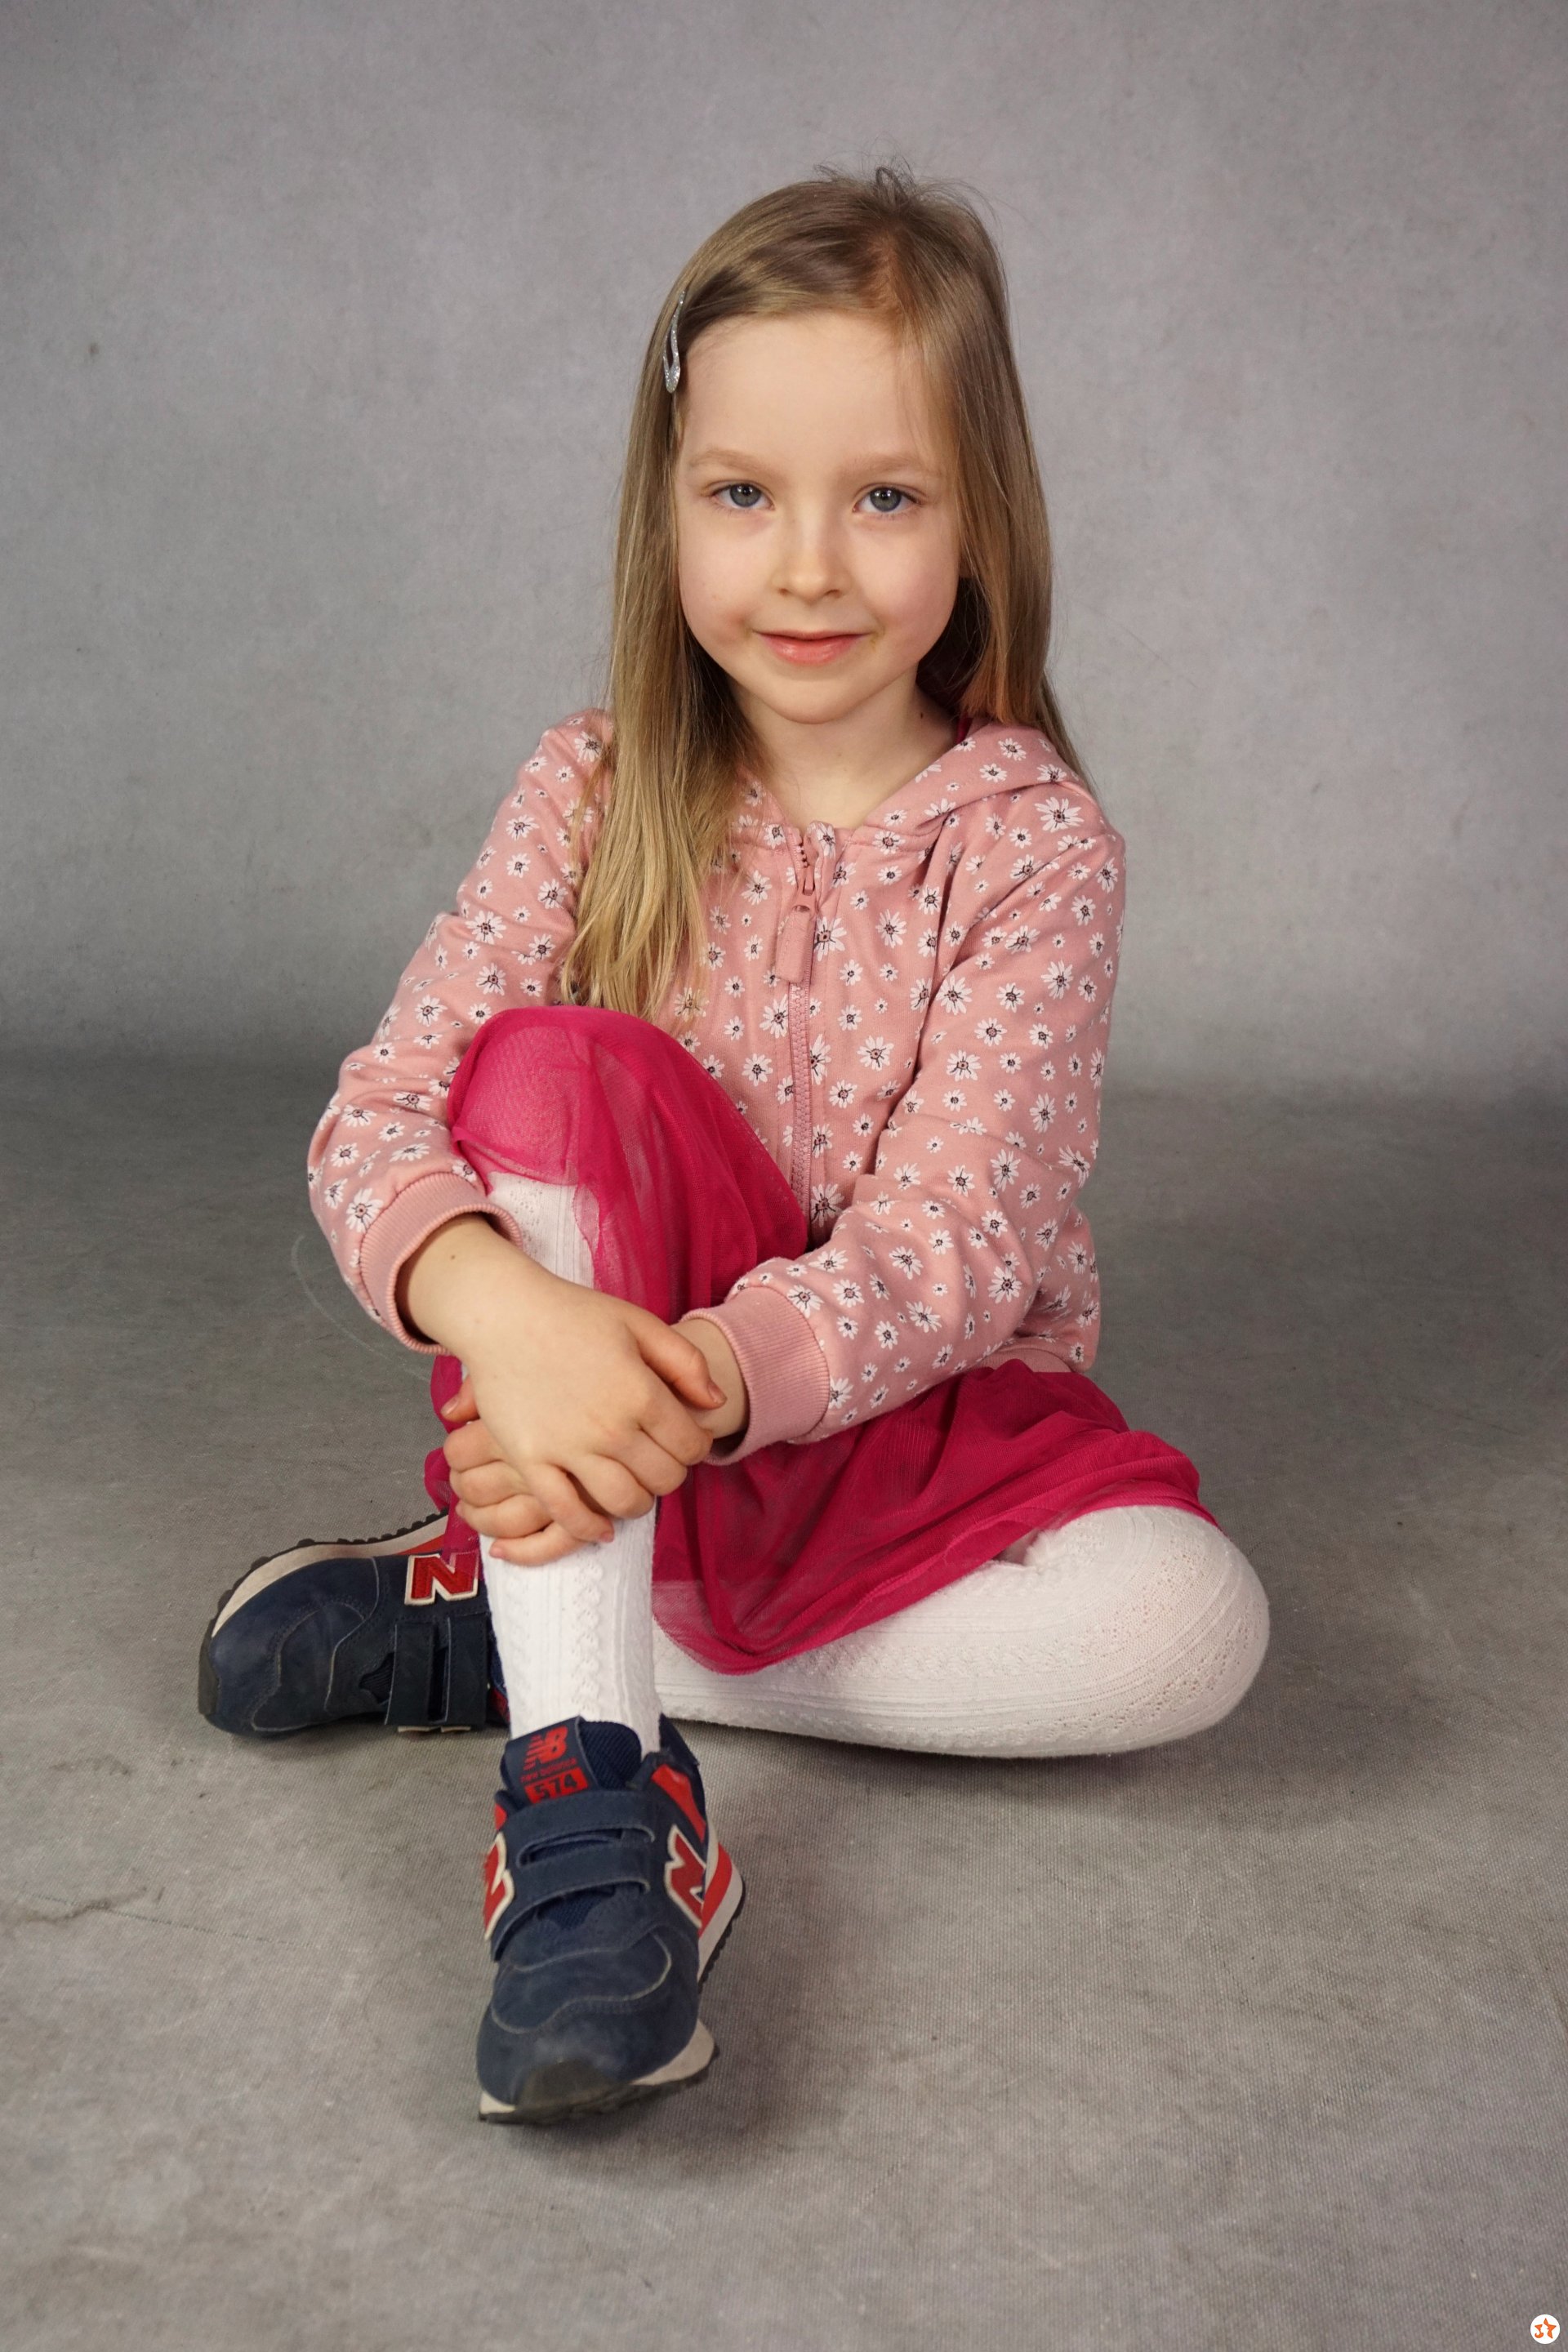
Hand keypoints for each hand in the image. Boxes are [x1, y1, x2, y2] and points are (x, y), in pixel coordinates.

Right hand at [441, 1293, 748, 1565]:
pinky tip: (600, 1526)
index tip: (685, 1440)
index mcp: (641, 1392)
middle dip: (670, 1473)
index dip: (696, 1447)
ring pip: (623, 1503)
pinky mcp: (531, 1461)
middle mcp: (610, 1427)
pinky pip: (566, 1513)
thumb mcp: (639, 1323)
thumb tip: (717, 1403)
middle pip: (663, 1479)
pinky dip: (588, 1528)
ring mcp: (568, 1448)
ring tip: (633, 1488)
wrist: (502, 1315)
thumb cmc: (572, 1314)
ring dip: (638, 1503)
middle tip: (658, 1460)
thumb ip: (686, 1362)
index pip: (690, 1446)